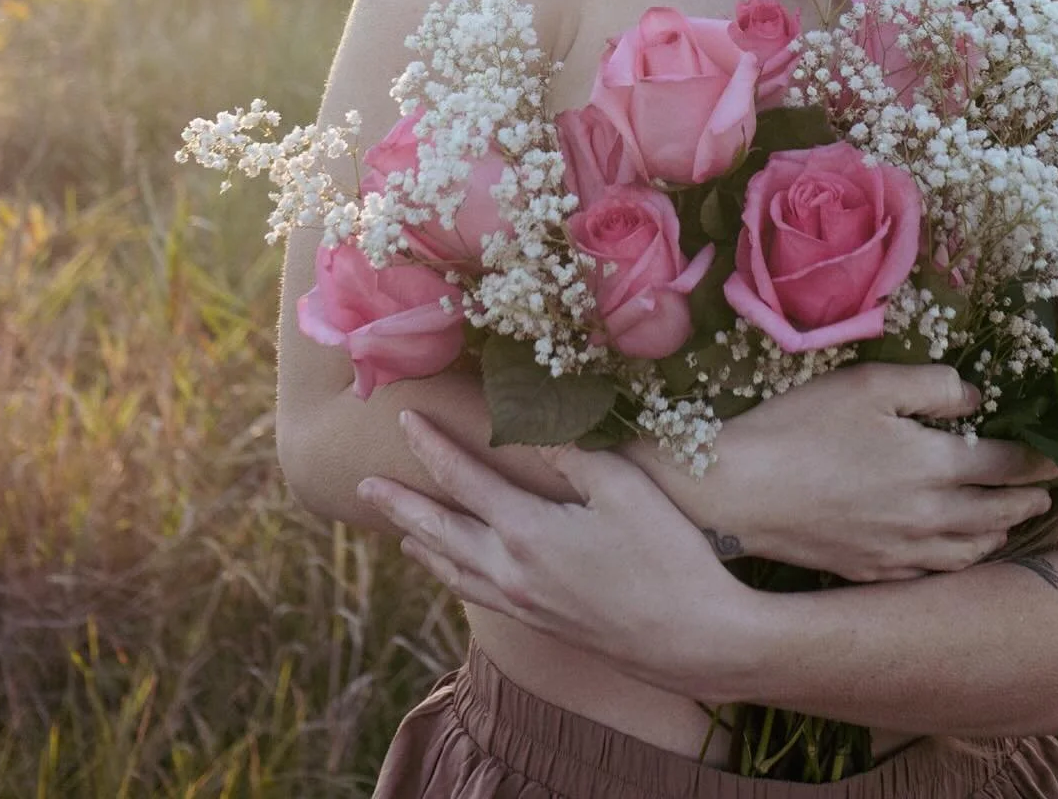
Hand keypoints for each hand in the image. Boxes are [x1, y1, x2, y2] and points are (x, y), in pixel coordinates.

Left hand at [357, 410, 761, 699]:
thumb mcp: (624, 487)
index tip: (403, 419)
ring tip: (399, 533)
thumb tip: (530, 424)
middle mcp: (512, 571)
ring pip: (455, 571)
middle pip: (441, 532)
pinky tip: (458, 573)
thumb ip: (571, 453)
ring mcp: (525, 603)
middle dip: (401, 507)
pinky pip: (479, 595)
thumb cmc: (667, 554)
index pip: (464, 480)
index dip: (431, 447)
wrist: (693, 638)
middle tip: (364, 488)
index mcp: (527, 532)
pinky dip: (454, 577)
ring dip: (422, 546)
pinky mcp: (543, 622)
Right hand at [680, 363, 1057, 580]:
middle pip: (997, 514)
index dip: (1042, 461)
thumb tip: (977, 399)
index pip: (1008, 467)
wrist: (742, 491)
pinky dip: (960, 560)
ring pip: (971, 549)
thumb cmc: (803, 426)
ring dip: (1000, 533)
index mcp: (935, 466)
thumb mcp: (868, 383)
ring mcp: (902, 550)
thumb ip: (932, 386)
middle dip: (1029, 500)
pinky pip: (935, 571)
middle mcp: (930, 516)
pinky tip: (956, 551)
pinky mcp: (873, 570)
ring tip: (1011, 521)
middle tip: (1050, 492)